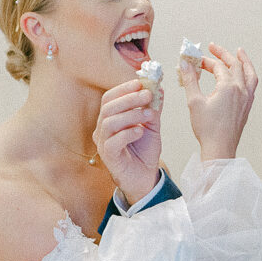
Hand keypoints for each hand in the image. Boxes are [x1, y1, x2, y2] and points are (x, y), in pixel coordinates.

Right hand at [93, 78, 163, 202]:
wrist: (145, 177)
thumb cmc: (144, 151)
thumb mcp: (152, 126)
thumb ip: (153, 109)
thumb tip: (159, 89)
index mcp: (110, 118)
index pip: (110, 98)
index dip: (123, 88)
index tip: (140, 83)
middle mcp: (102, 129)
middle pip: (108, 107)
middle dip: (129, 98)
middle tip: (147, 95)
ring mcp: (103, 143)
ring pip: (109, 122)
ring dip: (130, 115)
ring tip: (148, 115)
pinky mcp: (108, 156)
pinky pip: (112, 142)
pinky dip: (128, 133)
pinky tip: (140, 131)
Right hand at [180, 43, 257, 160]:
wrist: (220, 148)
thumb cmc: (208, 129)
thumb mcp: (194, 102)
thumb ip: (190, 80)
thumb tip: (185, 64)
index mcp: (229, 87)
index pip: (218, 67)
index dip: (205, 61)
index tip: (195, 60)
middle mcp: (241, 90)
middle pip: (235, 65)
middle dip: (223, 54)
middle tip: (213, 47)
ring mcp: (247, 98)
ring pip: (249, 73)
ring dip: (244, 61)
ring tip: (240, 52)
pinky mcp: (247, 106)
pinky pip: (252, 84)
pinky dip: (248, 75)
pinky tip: (243, 75)